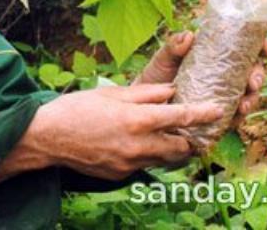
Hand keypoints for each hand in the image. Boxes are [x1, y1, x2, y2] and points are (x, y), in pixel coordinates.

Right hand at [18, 83, 223, 180]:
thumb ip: (145, 93)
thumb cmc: (77, 109)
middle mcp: (138, 145)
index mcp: (137, 120)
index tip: (219, 110)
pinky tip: (137, 143)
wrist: (48, 139)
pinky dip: (148, 155)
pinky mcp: (121, 175)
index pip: (180, 117)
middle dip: (190, 138)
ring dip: (171, 148)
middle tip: (193, 128)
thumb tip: (170, 91)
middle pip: (179, 147)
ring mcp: (130, 163)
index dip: (202, 113)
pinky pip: (144, 165)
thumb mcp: (111, 93)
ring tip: (170, 136)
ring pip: (164, 159)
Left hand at [132, 31, 266, 118]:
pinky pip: (235, 117)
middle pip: (252, 72)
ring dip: (252, 99)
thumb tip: (188, 35)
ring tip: (245, 103)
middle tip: (253, 81)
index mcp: (216, 56)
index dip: (262, 46)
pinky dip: (238, 117)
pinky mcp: (217, 116)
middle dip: (259, 76)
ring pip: (248, 95)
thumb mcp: (163, 58)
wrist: (143, 105)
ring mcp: (223, 95)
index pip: (245, 48)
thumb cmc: (155, 77)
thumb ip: (173, 47)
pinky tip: (237, 116)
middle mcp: (224, 75)